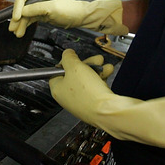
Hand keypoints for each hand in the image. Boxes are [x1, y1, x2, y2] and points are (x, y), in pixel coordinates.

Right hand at [7, 0, 127, 37]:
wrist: (80, 17)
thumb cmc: (69, 10)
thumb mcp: (52, 8)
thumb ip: (35, 9)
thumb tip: (21, 12)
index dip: (18, 4)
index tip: (17, 16)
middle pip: (23, 5)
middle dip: (17, 16)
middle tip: (12, 27)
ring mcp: (41, 6)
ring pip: (26, 14)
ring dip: (21, 23)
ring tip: (17, 33)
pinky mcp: (42, 15)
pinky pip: (31, 19)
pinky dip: (26, 25)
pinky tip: (21, 32)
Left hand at [49, 49, 164, 148]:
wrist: (108, 110)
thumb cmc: (88, 92)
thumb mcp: (75, 67)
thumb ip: (69, 57)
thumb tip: (67, 53)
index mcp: (57, 90)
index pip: (56, 72)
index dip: (66, 62)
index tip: (74, 57)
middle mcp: (68, 97)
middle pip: (74, 74)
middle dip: (86, 64)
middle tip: (95, 59)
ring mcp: (81, 102)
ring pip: (87, 79)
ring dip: (96, 69)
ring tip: (104, 64)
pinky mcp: (94, 104)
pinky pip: (95, 87)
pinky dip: (101, 78)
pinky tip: (108, 71)